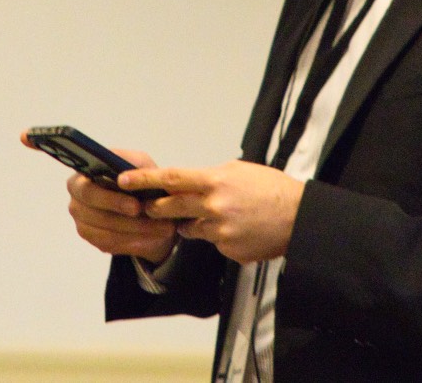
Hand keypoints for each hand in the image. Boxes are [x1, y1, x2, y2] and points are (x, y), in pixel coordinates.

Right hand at [20, 134, 178, 263]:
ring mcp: (83, 219)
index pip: (63, 158)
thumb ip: (135, 167)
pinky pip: (109, 242)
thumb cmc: (147, 185)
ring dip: (133, 228)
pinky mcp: (95, 240)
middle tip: (139, 208)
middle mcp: (77, 195)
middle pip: (88, 200)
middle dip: (115, 205)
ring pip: (102, 226)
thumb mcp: (146, 168)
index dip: (41, 144)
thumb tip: (123, 176)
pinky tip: (149, 238)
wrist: (158, 218)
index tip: (25, 135)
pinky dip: (132, 241)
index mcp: (85, 170)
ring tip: (160, 227)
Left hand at [119, 160, 303, 264]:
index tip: (123, 180)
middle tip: (148, 206)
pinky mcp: (227, 250)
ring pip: (190, 228)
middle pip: (171, 207)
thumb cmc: (271, 189)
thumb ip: (212, 177)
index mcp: (215, 181)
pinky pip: (212, 243)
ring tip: (216, 215)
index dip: (144, 179)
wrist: (298, 218)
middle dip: (156, 208)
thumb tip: (191, 181)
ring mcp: (220, 231)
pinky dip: (218, 237)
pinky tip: (238, 230)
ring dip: (192, 223)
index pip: (171, 178)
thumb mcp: (239, 171)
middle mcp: (214, 206)